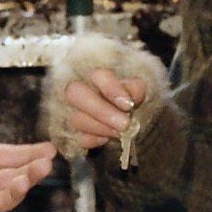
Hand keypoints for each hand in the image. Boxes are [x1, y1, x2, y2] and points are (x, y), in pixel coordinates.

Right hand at [42, 35, 170, 162]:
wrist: (129, 112)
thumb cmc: (131, 94)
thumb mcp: (139, 86)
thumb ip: (136, 88)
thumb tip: (130, 97)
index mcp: (97, 72)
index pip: (98, 74)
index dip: (111, 89)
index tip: (128, 105)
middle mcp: (78, 86)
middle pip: (75, 93)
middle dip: (101, 112)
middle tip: (124, 125)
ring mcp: (72, 108)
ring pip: (76, 118)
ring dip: (102, 128)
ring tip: (121, 131)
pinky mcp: (72, 129)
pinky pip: (78, 137)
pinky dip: (95, 140)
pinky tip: (107, 138)